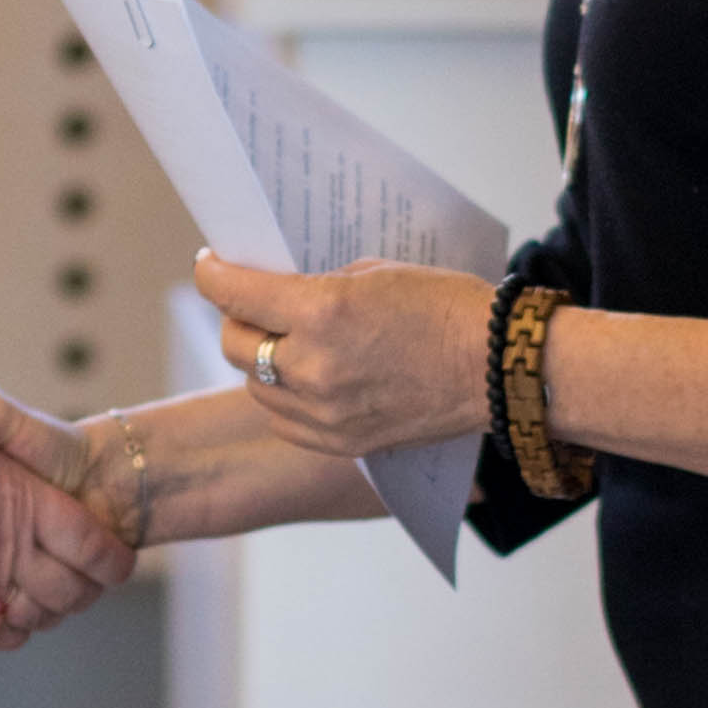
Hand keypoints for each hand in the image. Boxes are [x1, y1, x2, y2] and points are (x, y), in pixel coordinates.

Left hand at [190, 250, 494, 457]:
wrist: (496, 367)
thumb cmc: (444, 307)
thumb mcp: (372, 272)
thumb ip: (316, 285)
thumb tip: (275, 292)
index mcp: (321, 312)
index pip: (232, 293)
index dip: (213, 274)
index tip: (212, 265)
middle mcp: (314, 366)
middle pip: (234, 344)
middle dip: (237, 318)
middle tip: (250, 304)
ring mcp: (325, 412)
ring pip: (254, 386)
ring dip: (259, 361)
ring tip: (283, 343)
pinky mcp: (340, 442)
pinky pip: (283, 420)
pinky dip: (284, 398)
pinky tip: (304, 379)